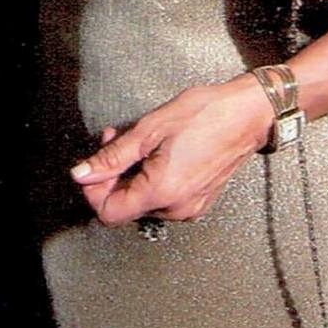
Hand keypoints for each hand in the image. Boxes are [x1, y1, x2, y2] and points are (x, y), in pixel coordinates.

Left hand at [69, 76, 273, 225]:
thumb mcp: (147, 131)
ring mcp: (190, 207)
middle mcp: (177, 209)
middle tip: (115, 140)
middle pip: (126, 206)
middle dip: (113, 174)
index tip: (95, 165)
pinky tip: (155, 152)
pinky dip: (150, 177)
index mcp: (162, 193)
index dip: (94, 190)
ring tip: (137, 141)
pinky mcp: (198, 200)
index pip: (109, 213)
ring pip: (143, 201)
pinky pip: (162, 197)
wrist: (245, 115)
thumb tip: (82, 174)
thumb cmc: (203, 116)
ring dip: (131, 173)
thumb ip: (112, 157)